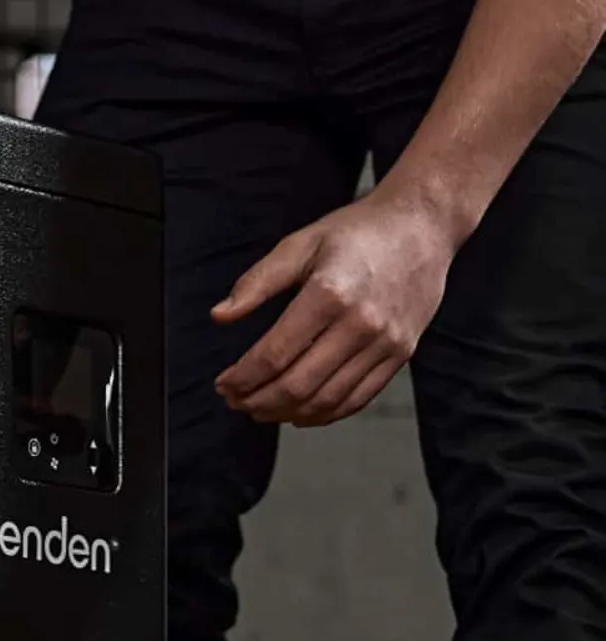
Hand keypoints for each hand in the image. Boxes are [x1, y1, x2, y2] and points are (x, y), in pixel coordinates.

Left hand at [211, 190, 459, 425]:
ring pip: (329, 399)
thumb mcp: (299, 245)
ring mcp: (386, 343)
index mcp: (329, 294)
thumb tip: (219, 316)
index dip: (243, 377)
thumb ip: (256, 283)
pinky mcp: (402, 354)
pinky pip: (360, 397)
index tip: (222, 385)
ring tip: (259, 409)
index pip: (275, 354)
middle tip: (234, 402)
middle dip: (258, 400)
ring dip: (287, 412)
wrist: (421, 226)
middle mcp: (361, 324)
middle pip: (299, 385)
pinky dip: (326, 413)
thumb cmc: (356, 232)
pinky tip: (300, 413)